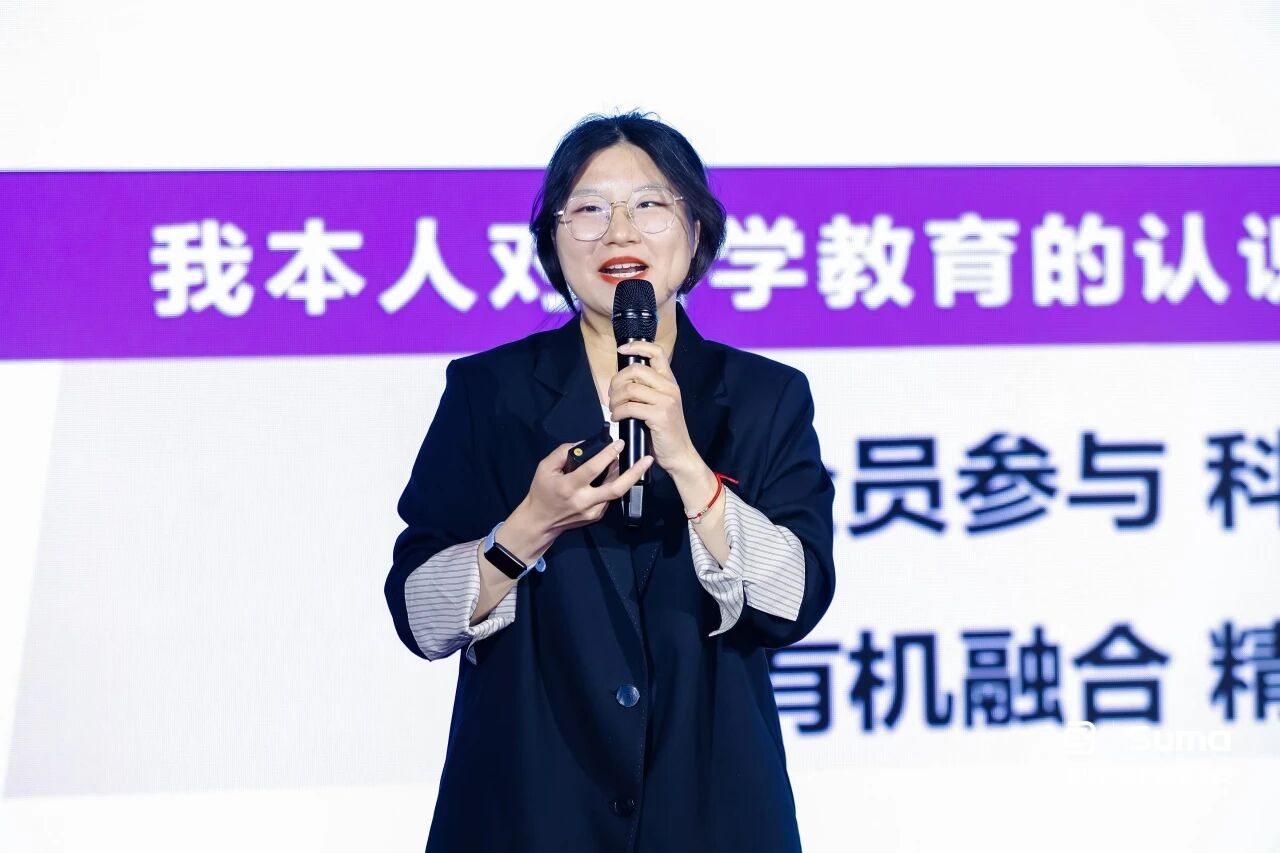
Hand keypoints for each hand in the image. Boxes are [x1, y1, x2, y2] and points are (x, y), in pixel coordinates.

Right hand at [503, 438, 653, 556]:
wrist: (540, 521)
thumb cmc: (541, 491)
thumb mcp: (545, 467)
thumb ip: (563, 452)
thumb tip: (585, 444)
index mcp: (569, 487)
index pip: (592, 469)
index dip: (608, 455)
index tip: (619, 443)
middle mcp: (583, 501)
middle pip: (616, 488)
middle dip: (634, 473)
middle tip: (647, 460)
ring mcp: (592, 511)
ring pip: (616, 493)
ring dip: (627, 477)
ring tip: (636, 462)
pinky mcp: (596, 516)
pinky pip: (609, 498)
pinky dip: (615, 485)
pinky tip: (618, 475)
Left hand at [609, 341, 699, 474]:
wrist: (679, 454)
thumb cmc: (665, 431)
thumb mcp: (659, 404)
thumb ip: (647, 390)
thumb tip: (622, 380)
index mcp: (670, 382)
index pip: (657, 352)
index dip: (637, 346)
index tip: (621, 350)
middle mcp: (670, 387)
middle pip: (636, 370)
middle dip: (616, 381)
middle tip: (612, 396)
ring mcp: (666, 400)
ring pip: (630, 388)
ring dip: (615, 399)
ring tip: (614, 409)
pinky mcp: (660, 415)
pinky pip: (630, 407)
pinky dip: (618, 412)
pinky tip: (617, 418)